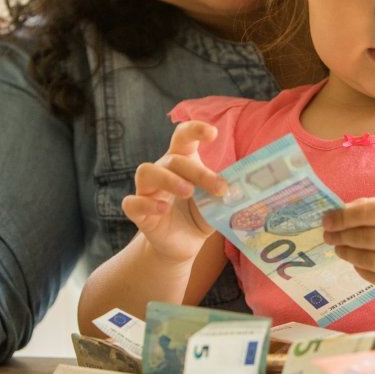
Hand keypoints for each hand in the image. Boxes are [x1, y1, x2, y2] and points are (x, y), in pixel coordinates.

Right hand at [122, 121, 226, 264]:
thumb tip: (241, 189)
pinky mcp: (138, 213)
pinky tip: (163, 210)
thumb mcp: (217, 204)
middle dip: (198, 172)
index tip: (212, 134)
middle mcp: (163, 171)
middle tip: (219, 189)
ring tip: (188, 191)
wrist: (184, 244)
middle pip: (173, 159)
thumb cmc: (200, 215)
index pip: (183, 137)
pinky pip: (132, 202)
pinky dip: (147, 204)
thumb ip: (225, 194)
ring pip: (146, 172)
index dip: (195, 129)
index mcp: (183, 162)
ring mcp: (148, 191)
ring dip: (168, 179)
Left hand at [321, 197, 374, 293]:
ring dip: (346, 253)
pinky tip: (356, 261)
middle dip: (340, 235)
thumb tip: (342, 212)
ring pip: (366, 260)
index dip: (342, 216)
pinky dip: (361, 268)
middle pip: (364, 238)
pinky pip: (374, 277)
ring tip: (338, 247)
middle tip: (328, 234)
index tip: (327, 219)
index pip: (367, 213)